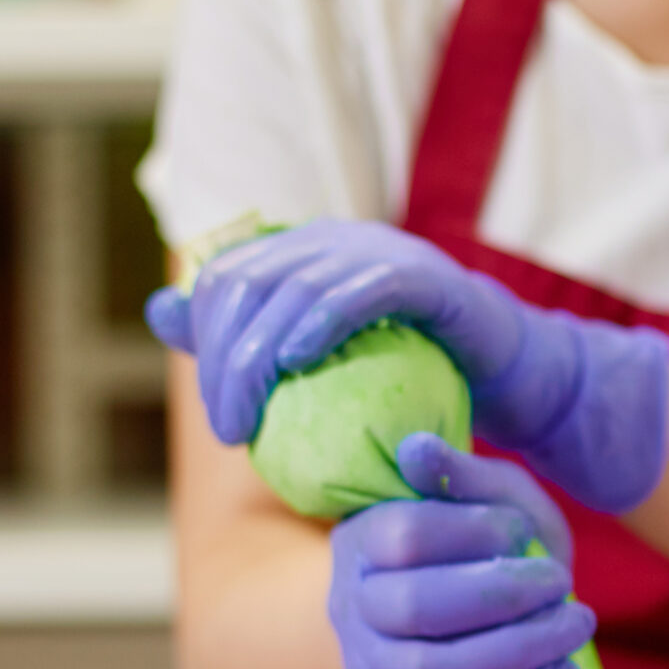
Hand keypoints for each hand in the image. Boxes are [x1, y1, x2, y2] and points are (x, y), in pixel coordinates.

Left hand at [149, 220, 668, 514]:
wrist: (510, 381)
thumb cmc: (417, 381)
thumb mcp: (319, 370)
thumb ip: (246, 339)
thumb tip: (158, 313)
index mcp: (303, 253)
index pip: (228, 281)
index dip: (207, 342)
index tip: (220, 418)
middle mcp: (334, 239)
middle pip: (251, 282)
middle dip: (225, 358)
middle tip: (228, 428)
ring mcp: (378, 250)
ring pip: (294, 285)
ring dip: (260, 354)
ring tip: (250, 418)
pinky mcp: (421, 274)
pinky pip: (357, 290)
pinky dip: (319, 323)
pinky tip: (296, 364)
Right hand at [327, 435, 596, 668]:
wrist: (470, 608)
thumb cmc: (485, 542)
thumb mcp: (486, 496)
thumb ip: (463, 475)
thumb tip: (416, 450)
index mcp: (362, 540)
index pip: (404, 537)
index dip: (472, 533)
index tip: (521, 529)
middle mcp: (353, 608)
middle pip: (413, 607)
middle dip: (502, 596)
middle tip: (562, 583)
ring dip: (519, 650)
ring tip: (576, 626)